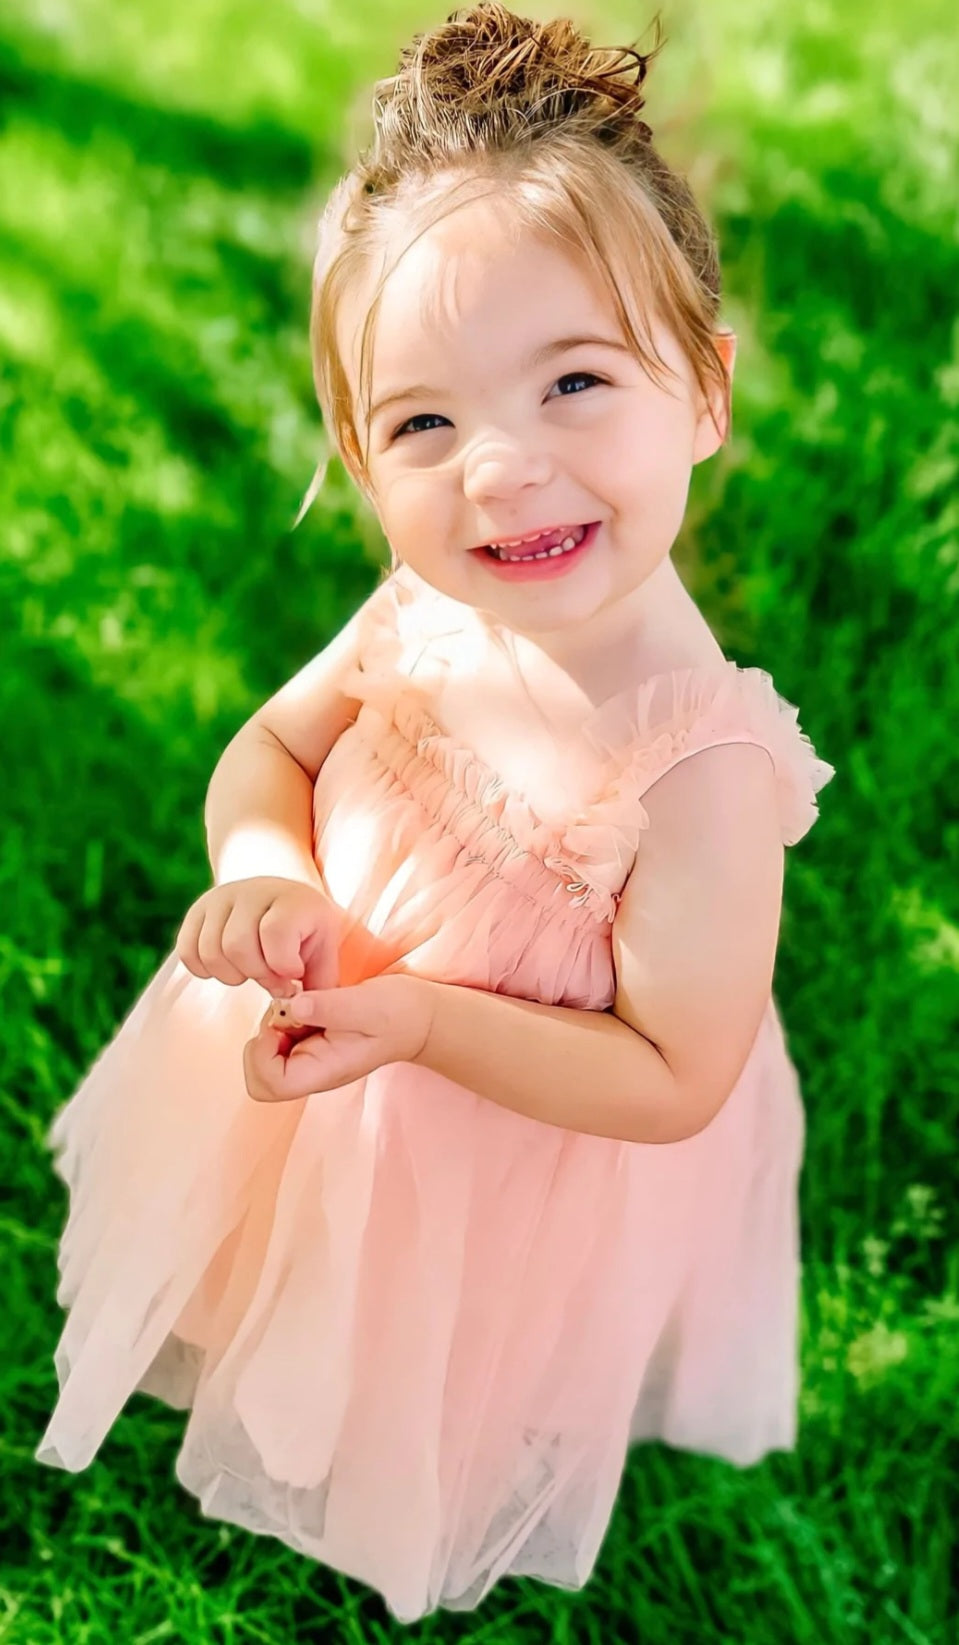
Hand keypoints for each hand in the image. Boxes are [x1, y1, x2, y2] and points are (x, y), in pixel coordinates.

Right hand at [175, 876, 343, 994]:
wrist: (285, 903)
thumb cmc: (307, 936)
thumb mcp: (324, 956)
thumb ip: (319, 986)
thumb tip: (301, 1013)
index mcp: (292, 899)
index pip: (275, 933)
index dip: (283, 965)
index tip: (294, 973)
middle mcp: (253, 892)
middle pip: (237, 945)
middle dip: (255, 974)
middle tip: (271, 977)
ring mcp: (221, 898)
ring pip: (210, 950)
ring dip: (232, 974)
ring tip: (251, 971)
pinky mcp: (198, 910)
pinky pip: (188, 950)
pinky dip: (204, 969)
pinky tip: (228, 967)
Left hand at [242, 973, 433, 1101]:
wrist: (417, 1016)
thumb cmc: (398, 1014)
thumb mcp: (369, 1006)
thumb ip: (332, 1006)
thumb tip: (293, 1006)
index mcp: (321, 1072)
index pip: (268, 1084)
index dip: (262, 1053)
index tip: (282, 1022)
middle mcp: (310, 1070)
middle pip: (258, 1076)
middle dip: (262, 1040)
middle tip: (287, 1012)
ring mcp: (307, 1058)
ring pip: (263, 1054)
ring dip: (273, 1023)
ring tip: (303, 1002)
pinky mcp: (308, 1041)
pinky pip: (278, 1035)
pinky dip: (282, 1015)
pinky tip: (307, 1001)